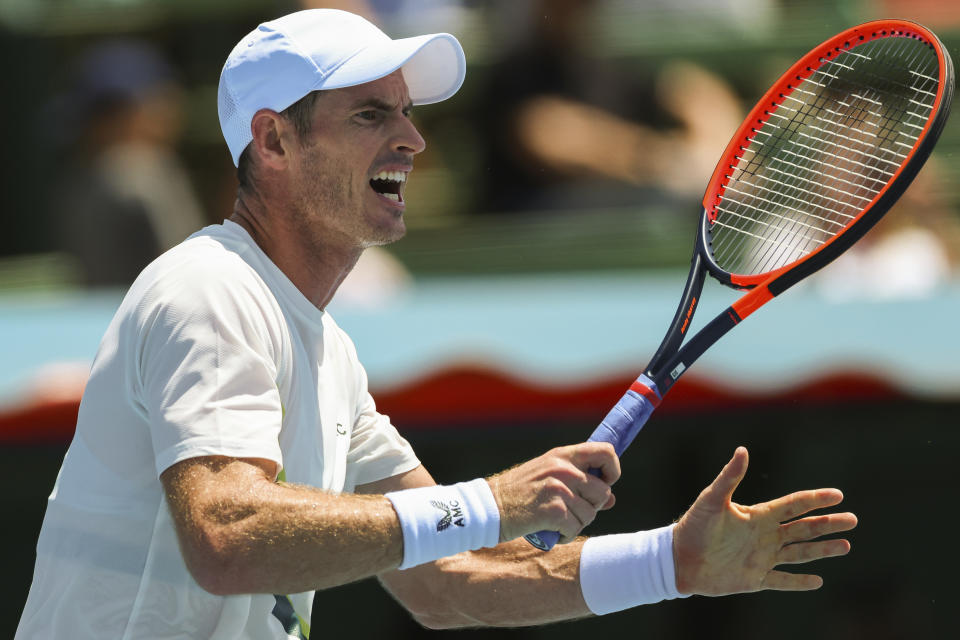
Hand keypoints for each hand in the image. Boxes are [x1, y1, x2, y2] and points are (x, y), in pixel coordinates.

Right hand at [488, 443, 619, 543]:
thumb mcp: (549, 476)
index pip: (606, 452)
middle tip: (571, 510)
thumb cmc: (520, 493)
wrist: (489, 507)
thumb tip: (611, 499)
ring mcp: (559, 489)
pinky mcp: (553, 511)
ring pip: (591, 513)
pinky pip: (576, 528)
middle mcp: (563, 468)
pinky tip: (551, 530)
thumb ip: (579, 482)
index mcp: (563, 455)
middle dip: (591, 506)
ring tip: (557, 520)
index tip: (604, 483)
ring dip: (577, 523)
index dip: (612, 470)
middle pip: (603, 491)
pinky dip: (566, 535)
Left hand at [673, 447, 856, 595]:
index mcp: (757, 516)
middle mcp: (764, 535)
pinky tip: (818, 581)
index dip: (815, 500)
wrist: (678, 559)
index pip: (793, 505)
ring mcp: (761, 557)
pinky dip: (800, 582)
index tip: (838, 495)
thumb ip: (729, 477)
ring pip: (799, 553)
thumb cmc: (693, 526)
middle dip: (828, 524)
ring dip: (822, 550)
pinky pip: (782, 581)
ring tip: (846, 546)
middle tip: (853, 520)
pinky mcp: (754, 579)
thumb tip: (742, 450)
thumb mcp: (712, 500)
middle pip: (803, 528)